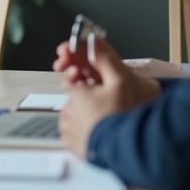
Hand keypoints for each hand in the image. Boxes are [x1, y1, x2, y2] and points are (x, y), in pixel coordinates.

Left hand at [56, 38, 160, 158]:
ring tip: (105, 123)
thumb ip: (105, 60)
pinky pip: (75, 135)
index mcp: (75, 93)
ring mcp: (68, 130)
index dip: (88, 84)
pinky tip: (99, 134)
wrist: (123, 148)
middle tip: (108, 109)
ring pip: (75, 118)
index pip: (76, 82)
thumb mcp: (119, 82)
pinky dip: (84, 134)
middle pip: (77, 100)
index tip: (101, 91)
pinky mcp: (71, 145)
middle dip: (89, 102)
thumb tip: (93, 42)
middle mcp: (67, 111)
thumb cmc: (121, 115)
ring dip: (86, 118)